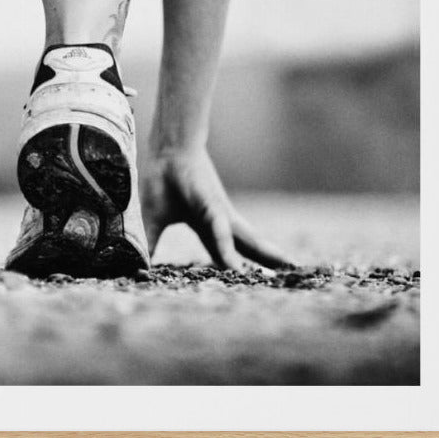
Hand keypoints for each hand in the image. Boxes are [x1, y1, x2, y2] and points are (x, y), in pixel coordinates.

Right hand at [141, 149, 293, 269]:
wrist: (163, 152)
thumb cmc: (160, 182)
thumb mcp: (153, 222)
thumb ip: (151, 244)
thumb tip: (140, 266)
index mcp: (206, 227)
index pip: (228, 253)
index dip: (238, 270)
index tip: (253, 285)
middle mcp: (220, 222)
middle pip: (250, 248)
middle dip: (271, 263)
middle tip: (298, 276)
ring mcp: (219, 215)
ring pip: (248, 242)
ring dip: (268, 258)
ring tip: (291, 271)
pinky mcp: (212, 207)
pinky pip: (222, 235)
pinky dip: (228, 253)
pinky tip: (236, 269)